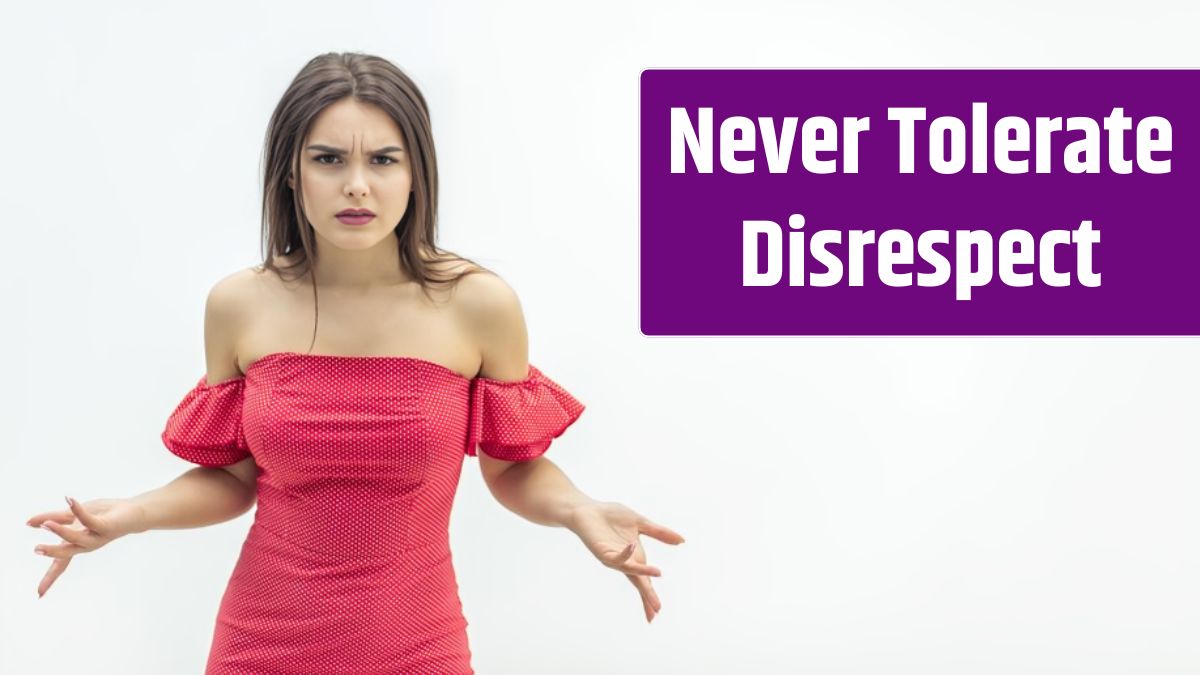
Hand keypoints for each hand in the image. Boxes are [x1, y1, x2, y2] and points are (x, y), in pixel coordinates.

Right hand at [26, 496, 145, 597]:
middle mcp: (86, 545)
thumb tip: (29, 522)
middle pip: (67, 553)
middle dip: (52, 552)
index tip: (39, 595)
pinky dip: (79, 510)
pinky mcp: (106, 526)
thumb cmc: (103, 515)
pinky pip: (90, 520)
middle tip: (35, 549)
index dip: (49, 579)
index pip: (60, 564)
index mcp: (77, 545)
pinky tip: (69, 500)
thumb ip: (53, 518)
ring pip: (77, 538)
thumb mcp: (73, 516)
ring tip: (47, 524)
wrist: (133, 511)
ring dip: (61, 531)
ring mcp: (97, 537)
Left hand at [567, 500, 684, 623]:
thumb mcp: (641, 523)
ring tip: (659, 573)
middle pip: (638, 582)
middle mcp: (624, 562)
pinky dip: (625, 553)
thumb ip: (660, 533)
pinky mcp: (603, 551)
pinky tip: (632, 545)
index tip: (657, 612)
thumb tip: (682, 541)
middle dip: (646, 596)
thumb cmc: (611, 517)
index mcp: (635, 558)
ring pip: (630, 569)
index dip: (650, 596)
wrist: (588, 509)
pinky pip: (615, 556)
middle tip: (656, 611)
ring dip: (643, 571)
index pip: (645, 581)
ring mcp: (613, 558)